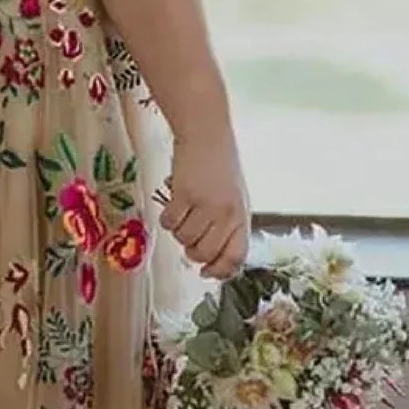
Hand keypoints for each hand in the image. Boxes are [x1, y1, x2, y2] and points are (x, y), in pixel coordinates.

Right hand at [159, 131, 250, 280]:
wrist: (207, 136)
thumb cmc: (220, 168)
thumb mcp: (233, 200)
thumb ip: (227, 227)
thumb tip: (211, 261)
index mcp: (242, 217)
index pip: (236, 257)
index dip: (221, 271)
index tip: (207, 272)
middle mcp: (227, 214)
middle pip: (206, 253)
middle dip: (193, 252)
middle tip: (189, 237)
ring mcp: (206, 204)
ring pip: (184, 239)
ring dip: (178, 232)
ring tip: (181, 215)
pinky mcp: (185, 194)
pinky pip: (170, 223)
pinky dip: (167, 219)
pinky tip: (172, 206)